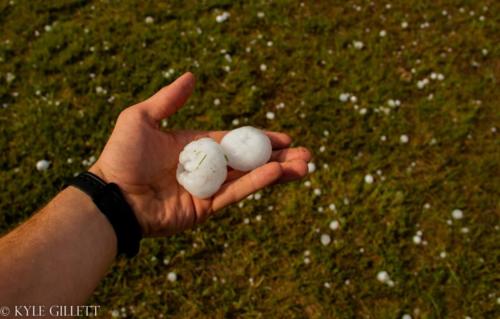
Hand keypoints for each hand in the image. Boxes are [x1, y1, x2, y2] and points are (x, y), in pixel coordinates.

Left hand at [90, 73, 310, 236]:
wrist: (112, 196)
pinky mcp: (205, 209)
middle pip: (248, 161)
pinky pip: (235, 193)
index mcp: (196, 146)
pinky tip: (276, 172)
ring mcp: (207, 189)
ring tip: (304, 167)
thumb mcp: (141, 118)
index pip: (235, 141)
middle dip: (277, 157)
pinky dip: (256, 183)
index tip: (284, 137)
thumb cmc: (122, 156)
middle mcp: (206, 168)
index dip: (259, 139)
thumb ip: (168, 100)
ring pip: (248, 178)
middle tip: (306, 154)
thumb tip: (191, 76)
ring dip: (276, 172)